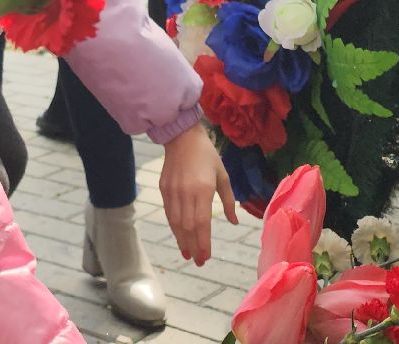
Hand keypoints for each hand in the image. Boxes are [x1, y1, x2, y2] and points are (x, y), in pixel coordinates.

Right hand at [159, 124, 238, 264]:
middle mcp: (186, 193)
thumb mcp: (223, 176)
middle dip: (193, 246)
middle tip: (198, 262)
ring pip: (176, 223)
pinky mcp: (164, 189)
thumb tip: (234, 222)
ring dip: (182, 240)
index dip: (203, 242)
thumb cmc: (207, 155)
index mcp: (203, 190)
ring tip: (188, 254)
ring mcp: (172, 192)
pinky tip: (179, 236)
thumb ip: (228, 201)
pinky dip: (174, 228)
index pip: (202, 223)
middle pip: (187, 227)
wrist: (182, 137)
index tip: (206, 257)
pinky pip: (169, 213)